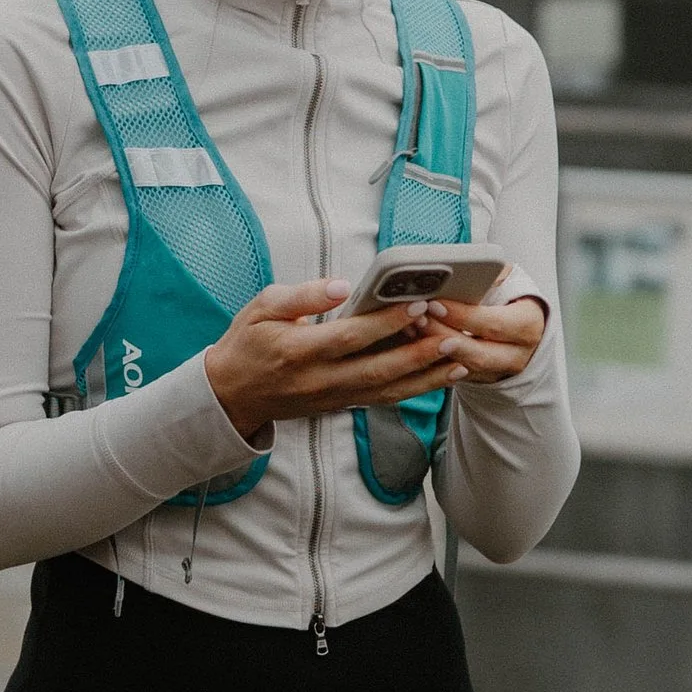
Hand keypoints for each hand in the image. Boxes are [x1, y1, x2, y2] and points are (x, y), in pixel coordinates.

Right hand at [203, 278, 473, 438]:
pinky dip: (415, 389)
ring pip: (387, 391)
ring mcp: (332, 397)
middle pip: (377, 369)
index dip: (386, 321)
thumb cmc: (247, 343)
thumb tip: (342, 285)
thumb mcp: (262, 308)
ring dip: (426, 377)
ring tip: (461, 360)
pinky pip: (383, 399)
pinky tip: (442, 377)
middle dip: (418, 354)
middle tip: (452, 335)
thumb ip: (303, 295)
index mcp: (298, 350)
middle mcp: (319, 379)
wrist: (231, 395)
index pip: (350, 336)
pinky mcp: (341, 406)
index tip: (417, 303)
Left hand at [417, 289, 547, 388]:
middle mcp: (517, 354)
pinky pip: (452, 375)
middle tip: (417, 318)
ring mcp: (498, 372)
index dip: (463, 316)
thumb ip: (486, 276)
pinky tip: (414, 344)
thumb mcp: (506, 280)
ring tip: (411, 329)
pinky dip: (431, 361)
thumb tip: (456, 270)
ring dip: (433, 351)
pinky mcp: (480, 380)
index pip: (493, 324)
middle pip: (477, 353)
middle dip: (443, 336)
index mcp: (527, 325)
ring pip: (462, 369)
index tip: (435, 303)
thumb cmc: (508, 296)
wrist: (519, 325)